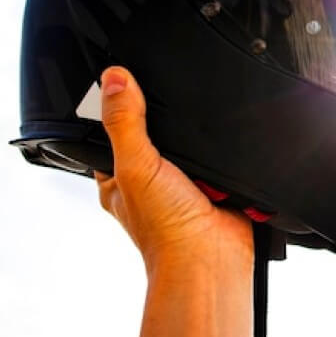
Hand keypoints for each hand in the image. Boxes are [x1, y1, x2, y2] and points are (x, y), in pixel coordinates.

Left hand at [93, 66, 252, 271]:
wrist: (213, 258)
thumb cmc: (165, 230)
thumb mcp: (135, 166)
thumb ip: (124, 122)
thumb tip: (114, 78)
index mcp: (119, 177)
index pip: (112, 129)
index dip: (121, 106)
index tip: (131, 80)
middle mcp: (151, 179)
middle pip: (156, 130)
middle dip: (169, 124)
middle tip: (173, 115)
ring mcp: (185, 181)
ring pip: (191, 141)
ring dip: (199, 140)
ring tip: (199, 143)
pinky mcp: (217, 183)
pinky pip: (220, 153)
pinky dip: (223, 150)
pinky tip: (221, 150)